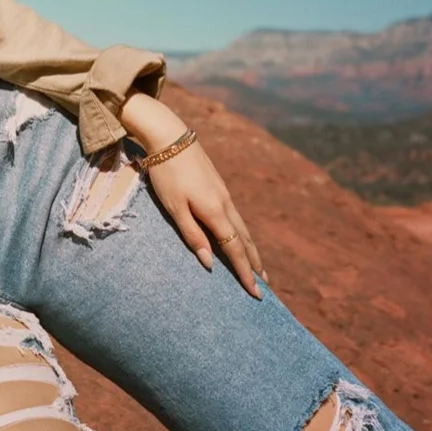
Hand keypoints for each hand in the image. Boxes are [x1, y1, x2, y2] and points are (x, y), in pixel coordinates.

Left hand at [145, 137, 265, 299]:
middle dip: (255, 264)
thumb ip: (192, 235)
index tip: (256, 293)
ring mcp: (224, 194)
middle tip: (265, 286)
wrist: (170, 137)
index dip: (245, 273)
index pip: (235, 249)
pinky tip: (239, 237)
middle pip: (246, 240)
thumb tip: (209, 263)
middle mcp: (225, 204)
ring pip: (243, 227)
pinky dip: (243, 233)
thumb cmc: (167, 174)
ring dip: (252, 249)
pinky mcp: (219, 186)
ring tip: (257, 266)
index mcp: (215, 212)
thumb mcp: (174, 207)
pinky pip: (236, 217)